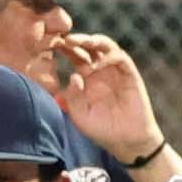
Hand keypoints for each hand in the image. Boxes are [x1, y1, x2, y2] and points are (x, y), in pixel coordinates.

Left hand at [47, 34, 165, 164]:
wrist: (127, 141)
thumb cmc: (102, 130)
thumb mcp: (79, 115)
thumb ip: (73, 98)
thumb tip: (73, 76)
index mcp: (85, 76)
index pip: (74, 54)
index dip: (64, 47)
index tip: (51, 44)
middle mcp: (100, 69)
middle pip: (88, 46)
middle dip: (77, 40)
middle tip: (65, 40)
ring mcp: (116, 71)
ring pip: (105, 46)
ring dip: (94, 41)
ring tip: (83, 43)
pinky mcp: (130, 75)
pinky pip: (120, 58)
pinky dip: (109, 57)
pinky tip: (98, 64)